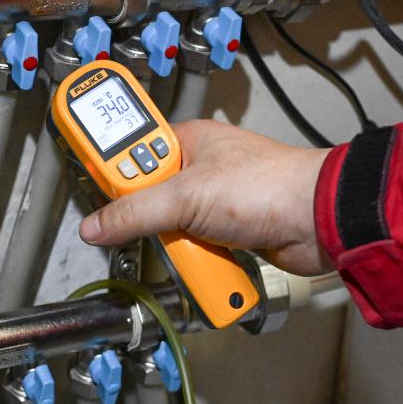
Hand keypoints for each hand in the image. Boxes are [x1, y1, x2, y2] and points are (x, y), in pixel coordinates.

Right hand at [79, 119, 332, 275]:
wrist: (318, 221)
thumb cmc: (268, 186)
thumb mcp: (186, 197)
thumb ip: (134, 212)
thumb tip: (96, 225)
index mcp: (187, 143)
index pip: (131, 150)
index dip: (110, 167)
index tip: (84, 177)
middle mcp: (198, 170)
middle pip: (147, 200)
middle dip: (151, 221)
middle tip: (160, 225)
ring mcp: (214, 204)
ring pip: (171, 230)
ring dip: (181, 245)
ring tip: (194, 245)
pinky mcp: (228, 233)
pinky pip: (196, 249)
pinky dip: (200, 260)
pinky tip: (209, 260)